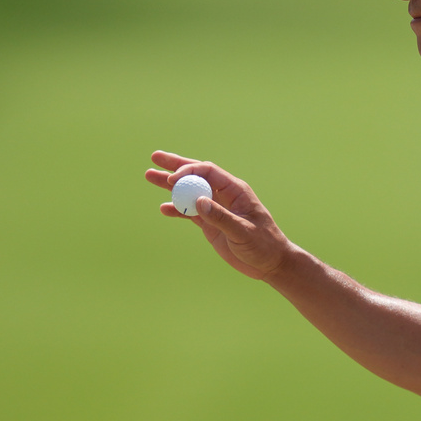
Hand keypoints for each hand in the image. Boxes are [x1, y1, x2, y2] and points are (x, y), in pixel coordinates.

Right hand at [145, 150, 294, 279]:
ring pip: (190, 192)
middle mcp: (224, 195)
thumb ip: (221, 217)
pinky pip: (190, 212)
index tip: (173, 179)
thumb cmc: (263, 244)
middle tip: (154, 157)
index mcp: (236, 190)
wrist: (270, 262)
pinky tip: (163, 208)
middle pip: (197, 175)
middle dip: (176, 166)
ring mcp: (216, 208)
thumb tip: (198, 201)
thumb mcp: (243, 231)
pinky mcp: (211, 223)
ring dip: (170, 185)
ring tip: (150, 175)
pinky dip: (177, 209)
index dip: (189, 171)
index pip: (209, 171)